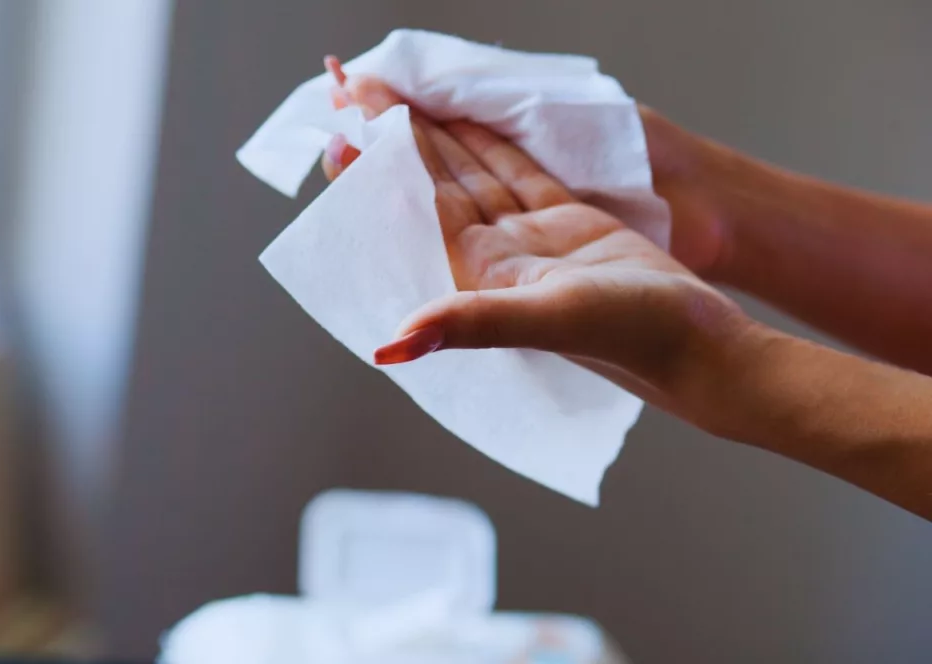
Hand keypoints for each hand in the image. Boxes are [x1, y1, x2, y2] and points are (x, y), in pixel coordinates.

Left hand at [320, 59, 749, 422]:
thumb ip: (469, 324)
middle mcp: (494, 256)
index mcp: (477, 274)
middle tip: (355, 88)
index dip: (376, 169)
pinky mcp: (569, 224)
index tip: (340, 128)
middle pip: (434, 184)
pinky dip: (491, 142)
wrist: (696, 342)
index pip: (415, 207)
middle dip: (395, 138)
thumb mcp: (545, 321)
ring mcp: (530, 239)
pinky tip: (467, 119)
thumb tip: (388, 348)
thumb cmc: (629, 335)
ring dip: (437, 134)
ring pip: (472, 173)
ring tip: (399, 94)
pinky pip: (518, 171)